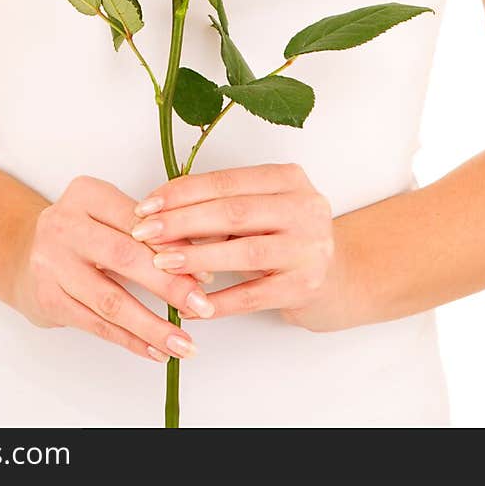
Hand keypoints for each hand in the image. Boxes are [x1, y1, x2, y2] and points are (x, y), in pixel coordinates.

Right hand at [10, 175, 215, 363]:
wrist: (21, 252)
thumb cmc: (80, 234)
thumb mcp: (108, 217)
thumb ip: (148, 234)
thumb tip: (201, 265)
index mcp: (86, 194)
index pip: (138, 221)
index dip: (174, 248)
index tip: (206, 273)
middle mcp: (64, 224)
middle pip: (125, 257)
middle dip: (169, 285)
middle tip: (202, 307)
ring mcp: (52, 263)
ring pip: (111, 300)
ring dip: (152, 326)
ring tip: (183, 344)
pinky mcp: (48, 298)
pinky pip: (96, 324)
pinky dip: (130, 340)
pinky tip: (154, 351)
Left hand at [130, 162, 340, 327]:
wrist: (339, 277)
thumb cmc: (285, 239)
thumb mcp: (261, 211)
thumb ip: (221, 207)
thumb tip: (160, 213)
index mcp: (288, 178)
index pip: (227, 181)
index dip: (183, 192)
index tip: (147, 205)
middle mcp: (305, 207)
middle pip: (233, 212)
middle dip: (182, 222)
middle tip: (145, 233)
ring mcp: (310, 247)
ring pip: (244, 251)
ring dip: (197, 257)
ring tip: (161, 264)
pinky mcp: (307, 286)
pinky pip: (254, 296)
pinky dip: (220, 302)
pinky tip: (192, 307)